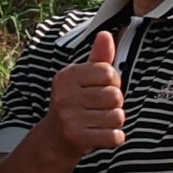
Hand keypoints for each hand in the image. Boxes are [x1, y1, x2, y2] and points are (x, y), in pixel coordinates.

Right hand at [37, 29, 126, 160]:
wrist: (55, 138)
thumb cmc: (75, 103)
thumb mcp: (83, 79)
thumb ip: (99, 58)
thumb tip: (106, 34)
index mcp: (67, 75)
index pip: (110, 72)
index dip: (112, 82)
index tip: (99, 90)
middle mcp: (65, 95)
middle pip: (116, 96)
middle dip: (114, 105)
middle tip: (97, 110)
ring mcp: (69, 117)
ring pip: (117, 117)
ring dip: (113, 122)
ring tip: (98, 122)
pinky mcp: (77, 138)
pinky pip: (115, 136)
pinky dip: (114, 138)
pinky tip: (100, 135)